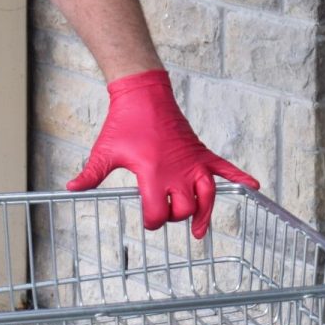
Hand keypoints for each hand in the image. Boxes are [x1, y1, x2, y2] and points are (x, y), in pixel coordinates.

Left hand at [66, 69, 258, 238]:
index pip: (159, 213)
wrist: (143, 93)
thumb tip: (71, 188)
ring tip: (200, 231)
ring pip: (207, 196)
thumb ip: (91, 174)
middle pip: (185, 209)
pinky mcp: (199, 151)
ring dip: (206, 214)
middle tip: (167, 215)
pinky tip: (254, 187)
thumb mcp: (105, 151)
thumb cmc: (123, 122)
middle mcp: (176, 171)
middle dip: (176, 217)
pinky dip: (240, 177)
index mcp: (153, 174)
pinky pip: (224, 167)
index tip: (147, 219)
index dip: (153, 222)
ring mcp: (191, 161)